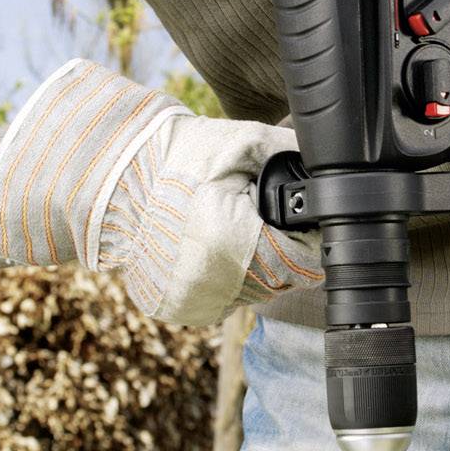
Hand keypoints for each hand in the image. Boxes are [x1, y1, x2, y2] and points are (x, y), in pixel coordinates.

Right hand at [0, 60, 321, 326]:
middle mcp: (213, 286)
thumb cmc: (179, 157)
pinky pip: (225, 297)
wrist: (113, 179)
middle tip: (255, 210)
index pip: (306, 259)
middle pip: (284, 278)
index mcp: (233, 245)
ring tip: (230, 221)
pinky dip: (228, 274)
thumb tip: (336, 176)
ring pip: (257, 291)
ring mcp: (193, 302)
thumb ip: (296, 158)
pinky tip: (211, 242)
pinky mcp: (178, 308)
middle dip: (283, 245)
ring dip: (257, 261)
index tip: (293, 211)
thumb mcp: (245, 142)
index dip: (308, 233)